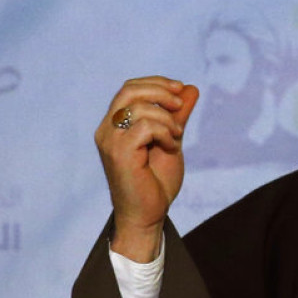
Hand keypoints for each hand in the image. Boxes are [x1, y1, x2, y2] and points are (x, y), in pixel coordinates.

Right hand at [95, 76, 198, 260]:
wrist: (149, 214)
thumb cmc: (156, 181)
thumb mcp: (171, 140)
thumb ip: (177, 115)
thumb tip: (191, 88)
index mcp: (114, 125)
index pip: (129, 88)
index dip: (155, 83)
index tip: (180, 89)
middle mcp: (106, 130)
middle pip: (129, 90)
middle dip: (161, 91)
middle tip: (180, 105)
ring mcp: (110, 141)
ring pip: (139, 108)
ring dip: (167, 119)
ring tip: (176, 137)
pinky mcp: (118, 153)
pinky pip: (145, 126)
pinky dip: (164, 132)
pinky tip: (171, 147)